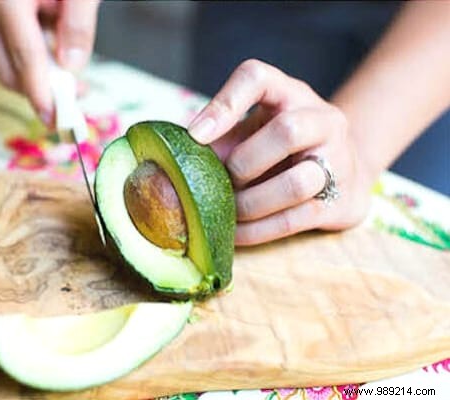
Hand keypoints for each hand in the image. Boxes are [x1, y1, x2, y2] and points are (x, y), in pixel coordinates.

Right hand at [0, 0, 99, 120]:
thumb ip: (78, 23)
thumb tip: (72, 66)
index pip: (26, 58)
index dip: (43, 94)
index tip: (58, 121)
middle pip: (9, 71)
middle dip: (42, 92)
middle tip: (79, 93)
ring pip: (6, 62)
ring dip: (38, 74)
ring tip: (72, 63)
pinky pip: (6, 43)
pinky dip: (31, 53)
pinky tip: (54, 37)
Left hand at [188, 59, 371, 245]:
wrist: (343, 176)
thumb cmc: (280, 152)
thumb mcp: (251, 134)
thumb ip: (218, 141)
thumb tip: (173, 156)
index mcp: (289, 94)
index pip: (257, 77)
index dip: (224, 104)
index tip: (195, 136)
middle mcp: (321, 120)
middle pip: (288, 131)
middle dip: (245, 164)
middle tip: (225, 181)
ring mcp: (338, 159)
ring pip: (298, 182)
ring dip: (252, 203)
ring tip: (229, 211)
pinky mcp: (341, 200)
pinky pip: (296, 219)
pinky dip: (258, 231)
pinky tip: (235, 233)